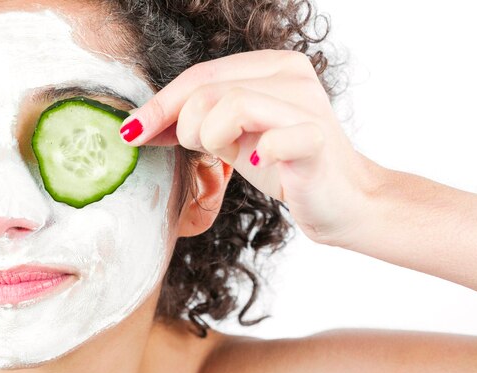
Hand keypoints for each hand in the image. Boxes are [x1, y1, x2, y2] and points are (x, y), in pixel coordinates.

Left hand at [120, 49, 378, 245]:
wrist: (344, 202)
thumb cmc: (288, 168)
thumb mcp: (235, 138)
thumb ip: (197, 122)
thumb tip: (140, 125)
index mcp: (273, 66)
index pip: (202, 74)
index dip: (161, 103)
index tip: (131, 132)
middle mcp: (293, 75)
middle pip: (209, 87)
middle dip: (185, 125)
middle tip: (199, 150)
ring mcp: (307, 104)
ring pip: (231, 104)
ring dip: (212, 138)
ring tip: (229, 155)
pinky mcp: (317, 138)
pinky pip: (272, 139)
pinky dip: (256, 156)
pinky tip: (260, 164)